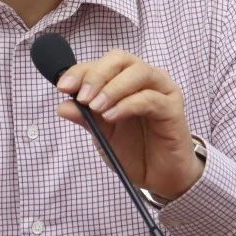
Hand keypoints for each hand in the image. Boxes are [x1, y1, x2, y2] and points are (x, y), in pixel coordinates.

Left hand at [53, 49, 200, 200]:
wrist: (159, 176)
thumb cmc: (133, 149)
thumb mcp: (102, 134)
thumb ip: (85, 118)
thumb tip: (62, 106)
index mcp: (125, 79)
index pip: (101, 63)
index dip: (80, 71)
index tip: (63, 86)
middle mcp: (145, 79)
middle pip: (120, 59)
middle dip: (97, 75)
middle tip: (83, 98)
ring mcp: (162, 91)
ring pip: (137, 72)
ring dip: (113, 88)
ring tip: (97, 108)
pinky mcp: (173, 108)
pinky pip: (150, 98)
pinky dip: (127, 104)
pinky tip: (112, 117)